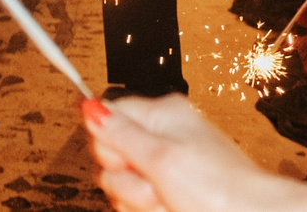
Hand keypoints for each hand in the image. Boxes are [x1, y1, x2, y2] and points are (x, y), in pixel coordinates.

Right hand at [83, 91, 306, 211]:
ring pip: (123, 186)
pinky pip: (139, 202)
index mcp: (163, 114)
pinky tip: (170, 209)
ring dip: (139, 201)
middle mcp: (163, 136)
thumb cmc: (219, 188)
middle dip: (127, 181)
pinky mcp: (169, 192)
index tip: (129, 159)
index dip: (109, 144)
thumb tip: (87, 104)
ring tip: (169, 201)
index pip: (107, 116)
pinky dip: (150, 210)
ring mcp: (166, 166)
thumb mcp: (161, 158)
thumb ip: (120, 133)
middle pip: (111, 156)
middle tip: (156, 185)